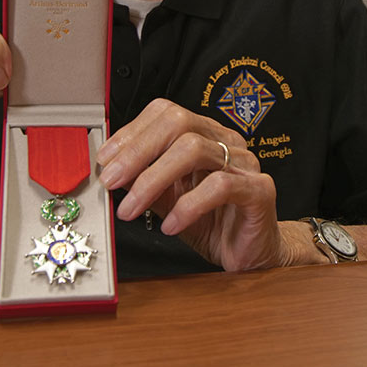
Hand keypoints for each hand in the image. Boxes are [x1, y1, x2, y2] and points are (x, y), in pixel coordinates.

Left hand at [96, 98, 285, 271]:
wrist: (250, 253)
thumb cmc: (211, 222)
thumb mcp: (167, 200)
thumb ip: (144, 181)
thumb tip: (111, 169)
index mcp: (205, 135)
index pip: (167, 113)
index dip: (131, 132)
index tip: (106, 158)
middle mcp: (226, 141)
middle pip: (179, 122)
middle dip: (138, 151)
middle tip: (112, 180)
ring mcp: (245, 163)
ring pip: (194, 150)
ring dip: (153, 180)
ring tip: (132, 208)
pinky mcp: (260, 190)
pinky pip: (220, 186)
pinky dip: (188, 206)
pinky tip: (171, 224)